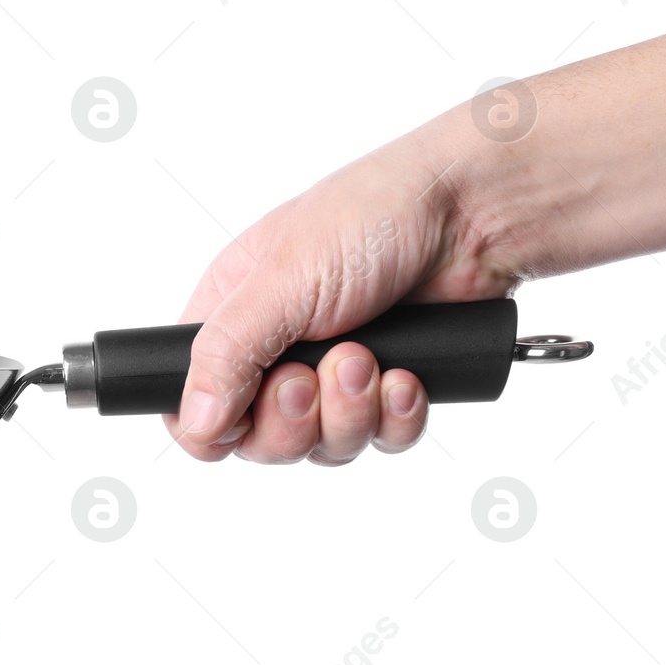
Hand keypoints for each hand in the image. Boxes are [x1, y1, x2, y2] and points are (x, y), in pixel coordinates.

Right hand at [164, 113, 517, 463]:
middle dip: (292, 420)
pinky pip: (380, 442)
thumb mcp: (281, 279)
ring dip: (349, 415)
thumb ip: (227, 353)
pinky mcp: (387, 389)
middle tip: (311, 377)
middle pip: (257, 440)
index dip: (210, 425)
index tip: (242, 414)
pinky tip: (407, 377)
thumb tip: (195, 422)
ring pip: (321, 448)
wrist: (475, 217)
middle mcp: (276, 350)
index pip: (190, 402)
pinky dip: (395, 419)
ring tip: (370, 361)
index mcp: (231, 314)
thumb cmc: (372, 216)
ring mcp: (333, 375)